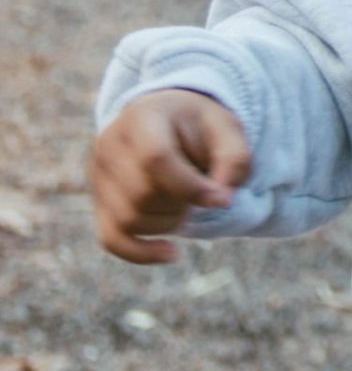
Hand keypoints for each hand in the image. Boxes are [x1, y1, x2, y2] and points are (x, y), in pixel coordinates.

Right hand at [89, 89, 252, 266]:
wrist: (171, 122)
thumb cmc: (201, 127)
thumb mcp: (227, 128)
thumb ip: (233, 159)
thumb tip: (220, 200)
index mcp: (142, 117)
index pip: (155, 159)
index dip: (190, 186)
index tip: (223, 199)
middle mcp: (109, 145)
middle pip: (143, 194)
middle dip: (182, 201)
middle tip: (201, 188)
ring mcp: (98, 176)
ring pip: (129, 220)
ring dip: (169, 221)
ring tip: (186, 200)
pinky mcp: (99, 203)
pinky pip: (111, 239)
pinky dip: (141, 253)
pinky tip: (173, 253)